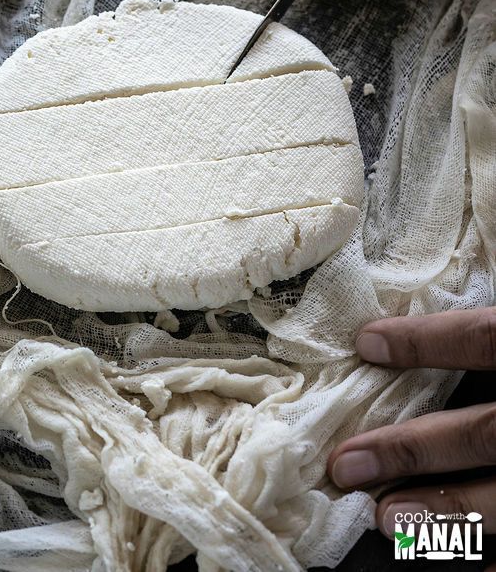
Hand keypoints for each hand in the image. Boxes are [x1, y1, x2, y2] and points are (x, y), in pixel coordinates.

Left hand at [327, 308, 495, 538]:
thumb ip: (489, 312)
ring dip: (445, 509)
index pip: (482, 338)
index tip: (364, 343)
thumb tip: (433, 282)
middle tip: (346, 464)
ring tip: (387, 518)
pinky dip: (490, 552)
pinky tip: (451, 557)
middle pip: (483, 433)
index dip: (426, 341)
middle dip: (412, 449)